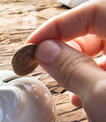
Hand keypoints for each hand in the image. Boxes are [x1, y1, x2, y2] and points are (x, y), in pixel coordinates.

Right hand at [26, 0, 105, 121]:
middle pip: (98, 29)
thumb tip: (45, 50)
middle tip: (43, 62)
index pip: (94, 12)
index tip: (33, 44)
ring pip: (103, 51)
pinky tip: (80, 98)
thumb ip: (71, 67)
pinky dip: (90, 80)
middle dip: (67, 45)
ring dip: (77, 64)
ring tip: (63, 83)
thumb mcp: (99, 95)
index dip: (58, 25)